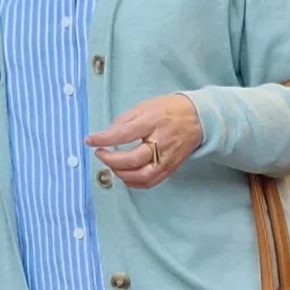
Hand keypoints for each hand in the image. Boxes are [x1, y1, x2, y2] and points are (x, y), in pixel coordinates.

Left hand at [87, 94, 205, 190]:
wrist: (199, 118)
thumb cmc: (170, 110)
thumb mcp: (145, 107)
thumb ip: (125, 121)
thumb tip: (106, 136)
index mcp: (154, 122)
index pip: (124, 134)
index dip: (104, 139)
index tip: (90, 141)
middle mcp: (162, 142)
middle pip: (132, 159)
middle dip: (111, 160)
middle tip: (100, 154)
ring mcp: (167, 158)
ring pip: (141, 176)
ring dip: (121, 174)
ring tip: (112, 165)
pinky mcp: (170, 168)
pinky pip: (150, 182)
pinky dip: (134, 182)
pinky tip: (125, 175)